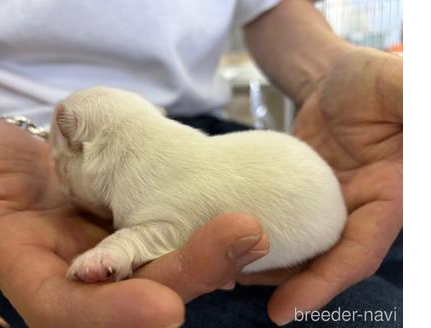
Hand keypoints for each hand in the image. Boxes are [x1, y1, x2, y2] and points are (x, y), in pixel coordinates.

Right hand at [0, 115, 268, 327]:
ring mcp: (113, 248)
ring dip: (211, 252)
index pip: (70, 312)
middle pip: (140, 290)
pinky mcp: (136, 221)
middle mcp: (82, 274)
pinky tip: (239, 220)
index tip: (163, 308)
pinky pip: (174, 232)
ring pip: (165, 263)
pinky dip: (205, 231)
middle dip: (190, 272)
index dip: (114, 315)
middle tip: (240, 238)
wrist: (9, 160)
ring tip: (250, 229)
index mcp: (34, 277)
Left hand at [237, 48, 402, 324]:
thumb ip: (411, 105)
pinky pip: (277, 222)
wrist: (334, 80)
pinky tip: (223, 239)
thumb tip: (418, 115)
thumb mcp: (399, 88)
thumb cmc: (371, 80)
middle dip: (285, 284)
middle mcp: (358, 212)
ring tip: (221, 272)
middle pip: (323, 261)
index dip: (326, 283)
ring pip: (297, 247)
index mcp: (389, 198)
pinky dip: (255, 235)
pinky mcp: (296, 198)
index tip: (286, 310)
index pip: (360, 252)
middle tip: (233, 286)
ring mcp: (324, 208)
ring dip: (264, 264)